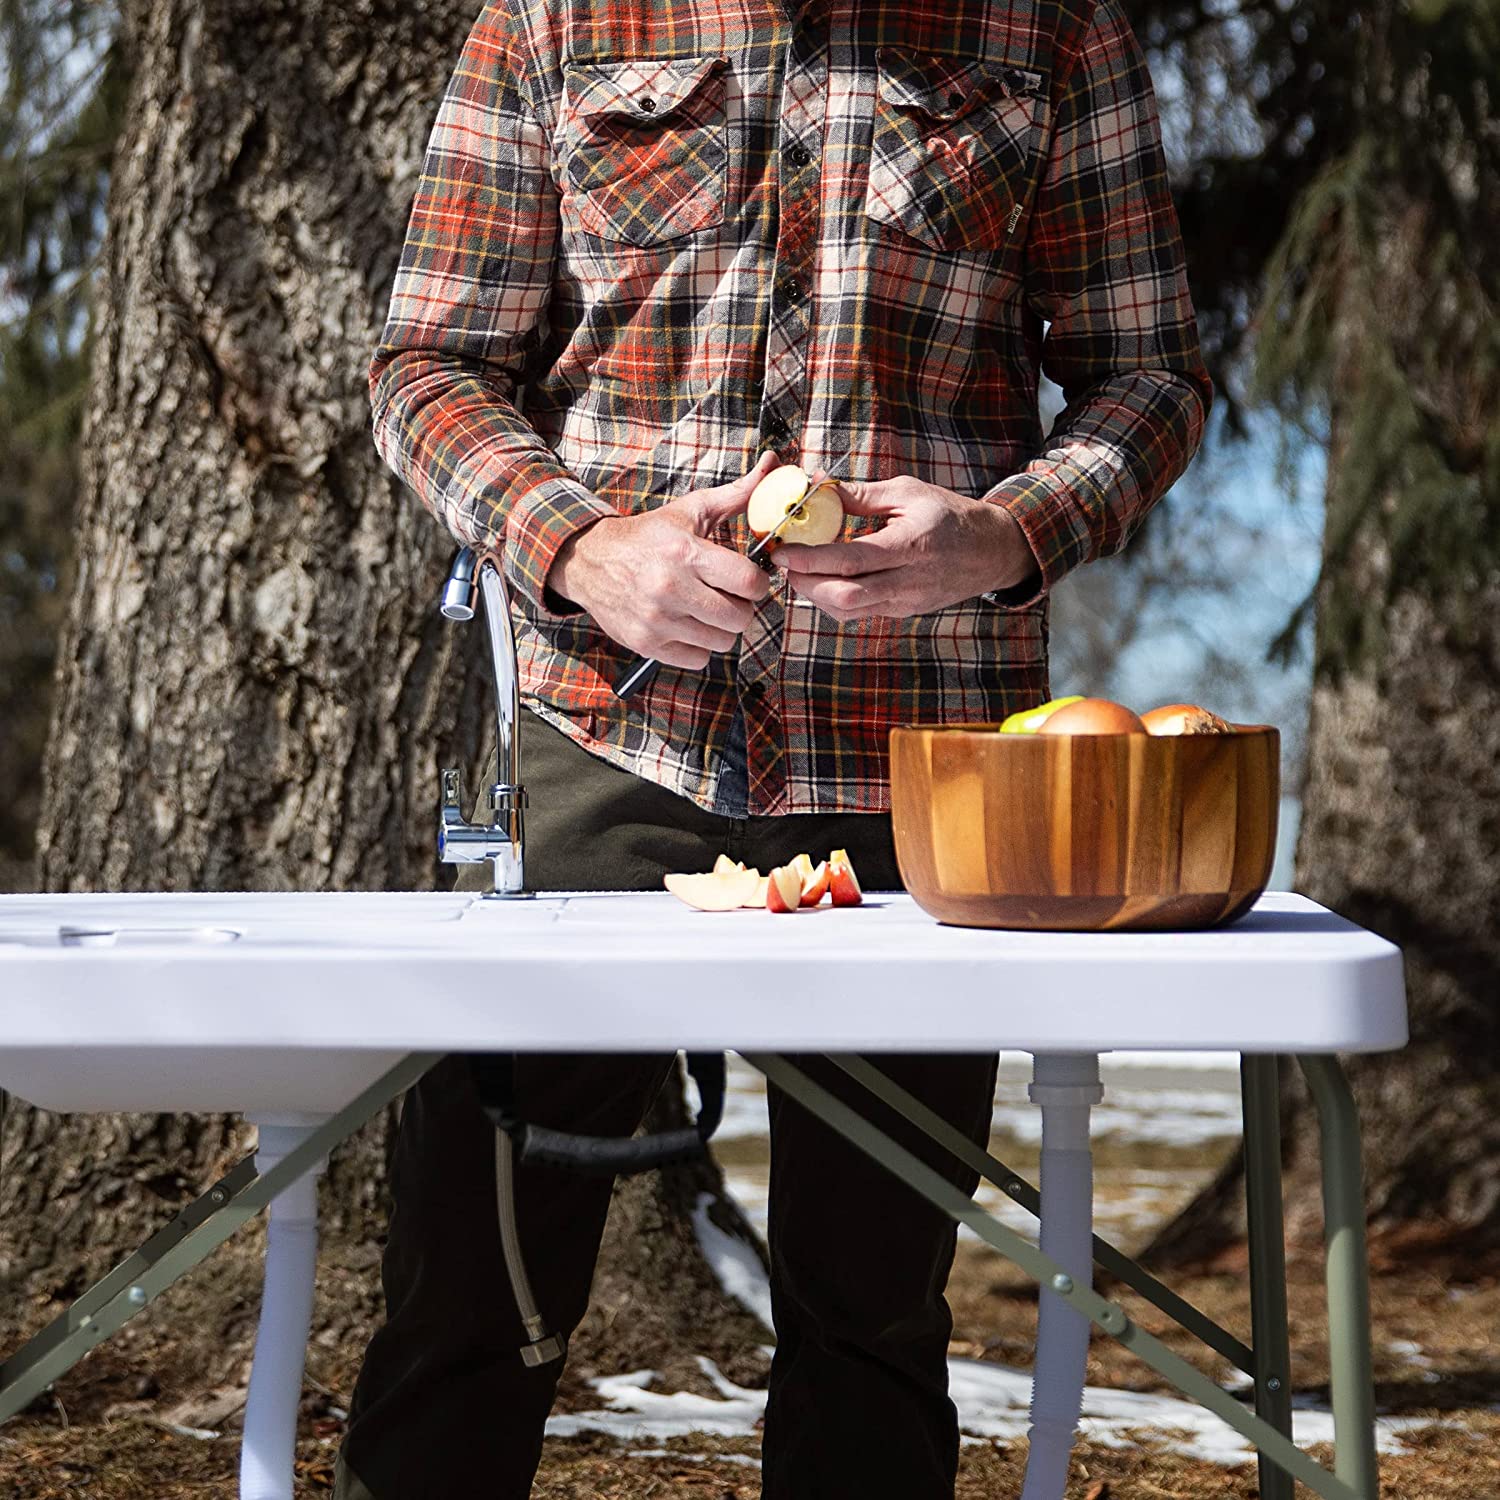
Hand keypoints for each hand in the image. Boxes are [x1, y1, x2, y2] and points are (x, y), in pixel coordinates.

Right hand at [549, 452, 778, 668]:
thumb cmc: (650, 536)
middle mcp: (671, 588)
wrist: (591, 560)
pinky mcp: (646, 643)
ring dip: (721, 629)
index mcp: (686, 553)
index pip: (749, 583)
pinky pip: (698, 659)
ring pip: (722, 642)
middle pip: (740, 618)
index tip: (749, 580)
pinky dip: (699, 648)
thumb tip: (773, 465)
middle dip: (741, 608)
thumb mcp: (691, 511)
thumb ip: (737, 495)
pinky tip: (689, 626)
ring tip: (707, 611)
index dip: (758, 584)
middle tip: (729, 597)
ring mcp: (657, 619)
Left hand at [774, 474, 1040, 620]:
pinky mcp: (903, 613)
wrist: (989, 552)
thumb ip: (860, 494)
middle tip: (784, 564)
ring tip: (799, 572)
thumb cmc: (948, 515)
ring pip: (849, 611)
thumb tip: (816, 486)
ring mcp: (905, 602)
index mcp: (910, 545)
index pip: (851, 560)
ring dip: (816, 595)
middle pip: (845, 596)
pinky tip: (823, 581)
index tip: (781, 551)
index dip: (811, 559)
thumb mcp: (907, 492)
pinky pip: (860, 613)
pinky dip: (835, 599)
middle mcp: (907, 581)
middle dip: (806, 583)